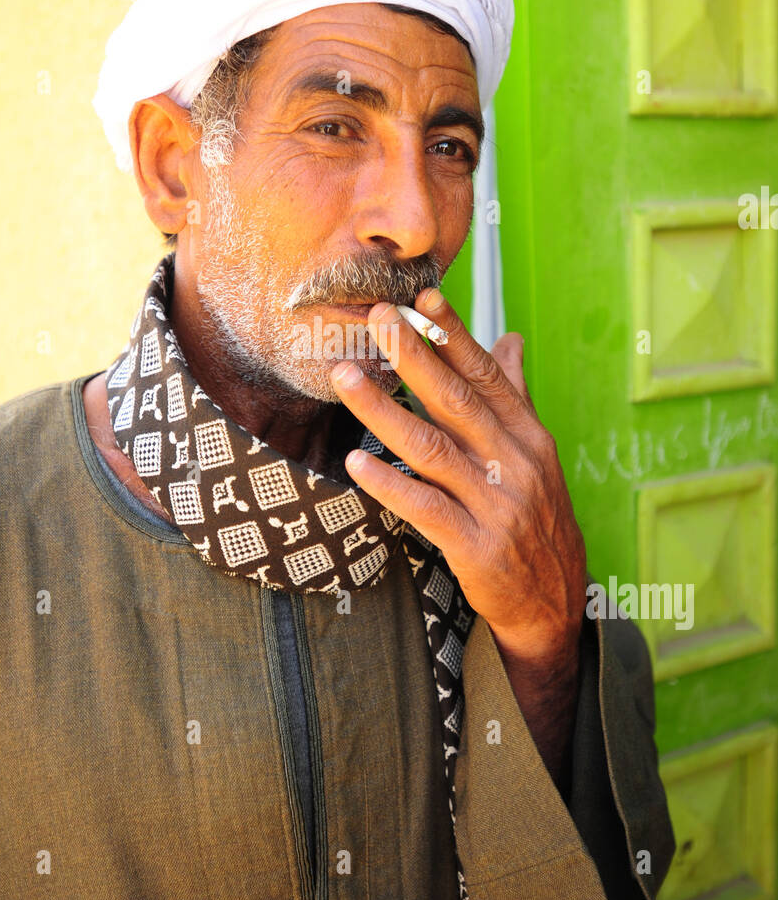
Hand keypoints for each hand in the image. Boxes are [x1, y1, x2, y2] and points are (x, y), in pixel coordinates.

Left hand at [329, 291, 586, 664]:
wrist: (553, 602)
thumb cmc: (535, 519)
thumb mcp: (535, 455)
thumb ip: (514, 395)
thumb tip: (508, 338)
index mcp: (527, 436)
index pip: (486, 375)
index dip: (453, 335)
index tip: (422, 296)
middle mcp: (515, 463)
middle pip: (456, 401)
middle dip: (413, 356)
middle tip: (376, 319)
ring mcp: (497, 505)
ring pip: (432, 448)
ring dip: (383, 411)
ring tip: (345, 377)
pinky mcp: (476, 547)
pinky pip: (425, 508)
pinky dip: (390, 483)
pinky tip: (357, 462)